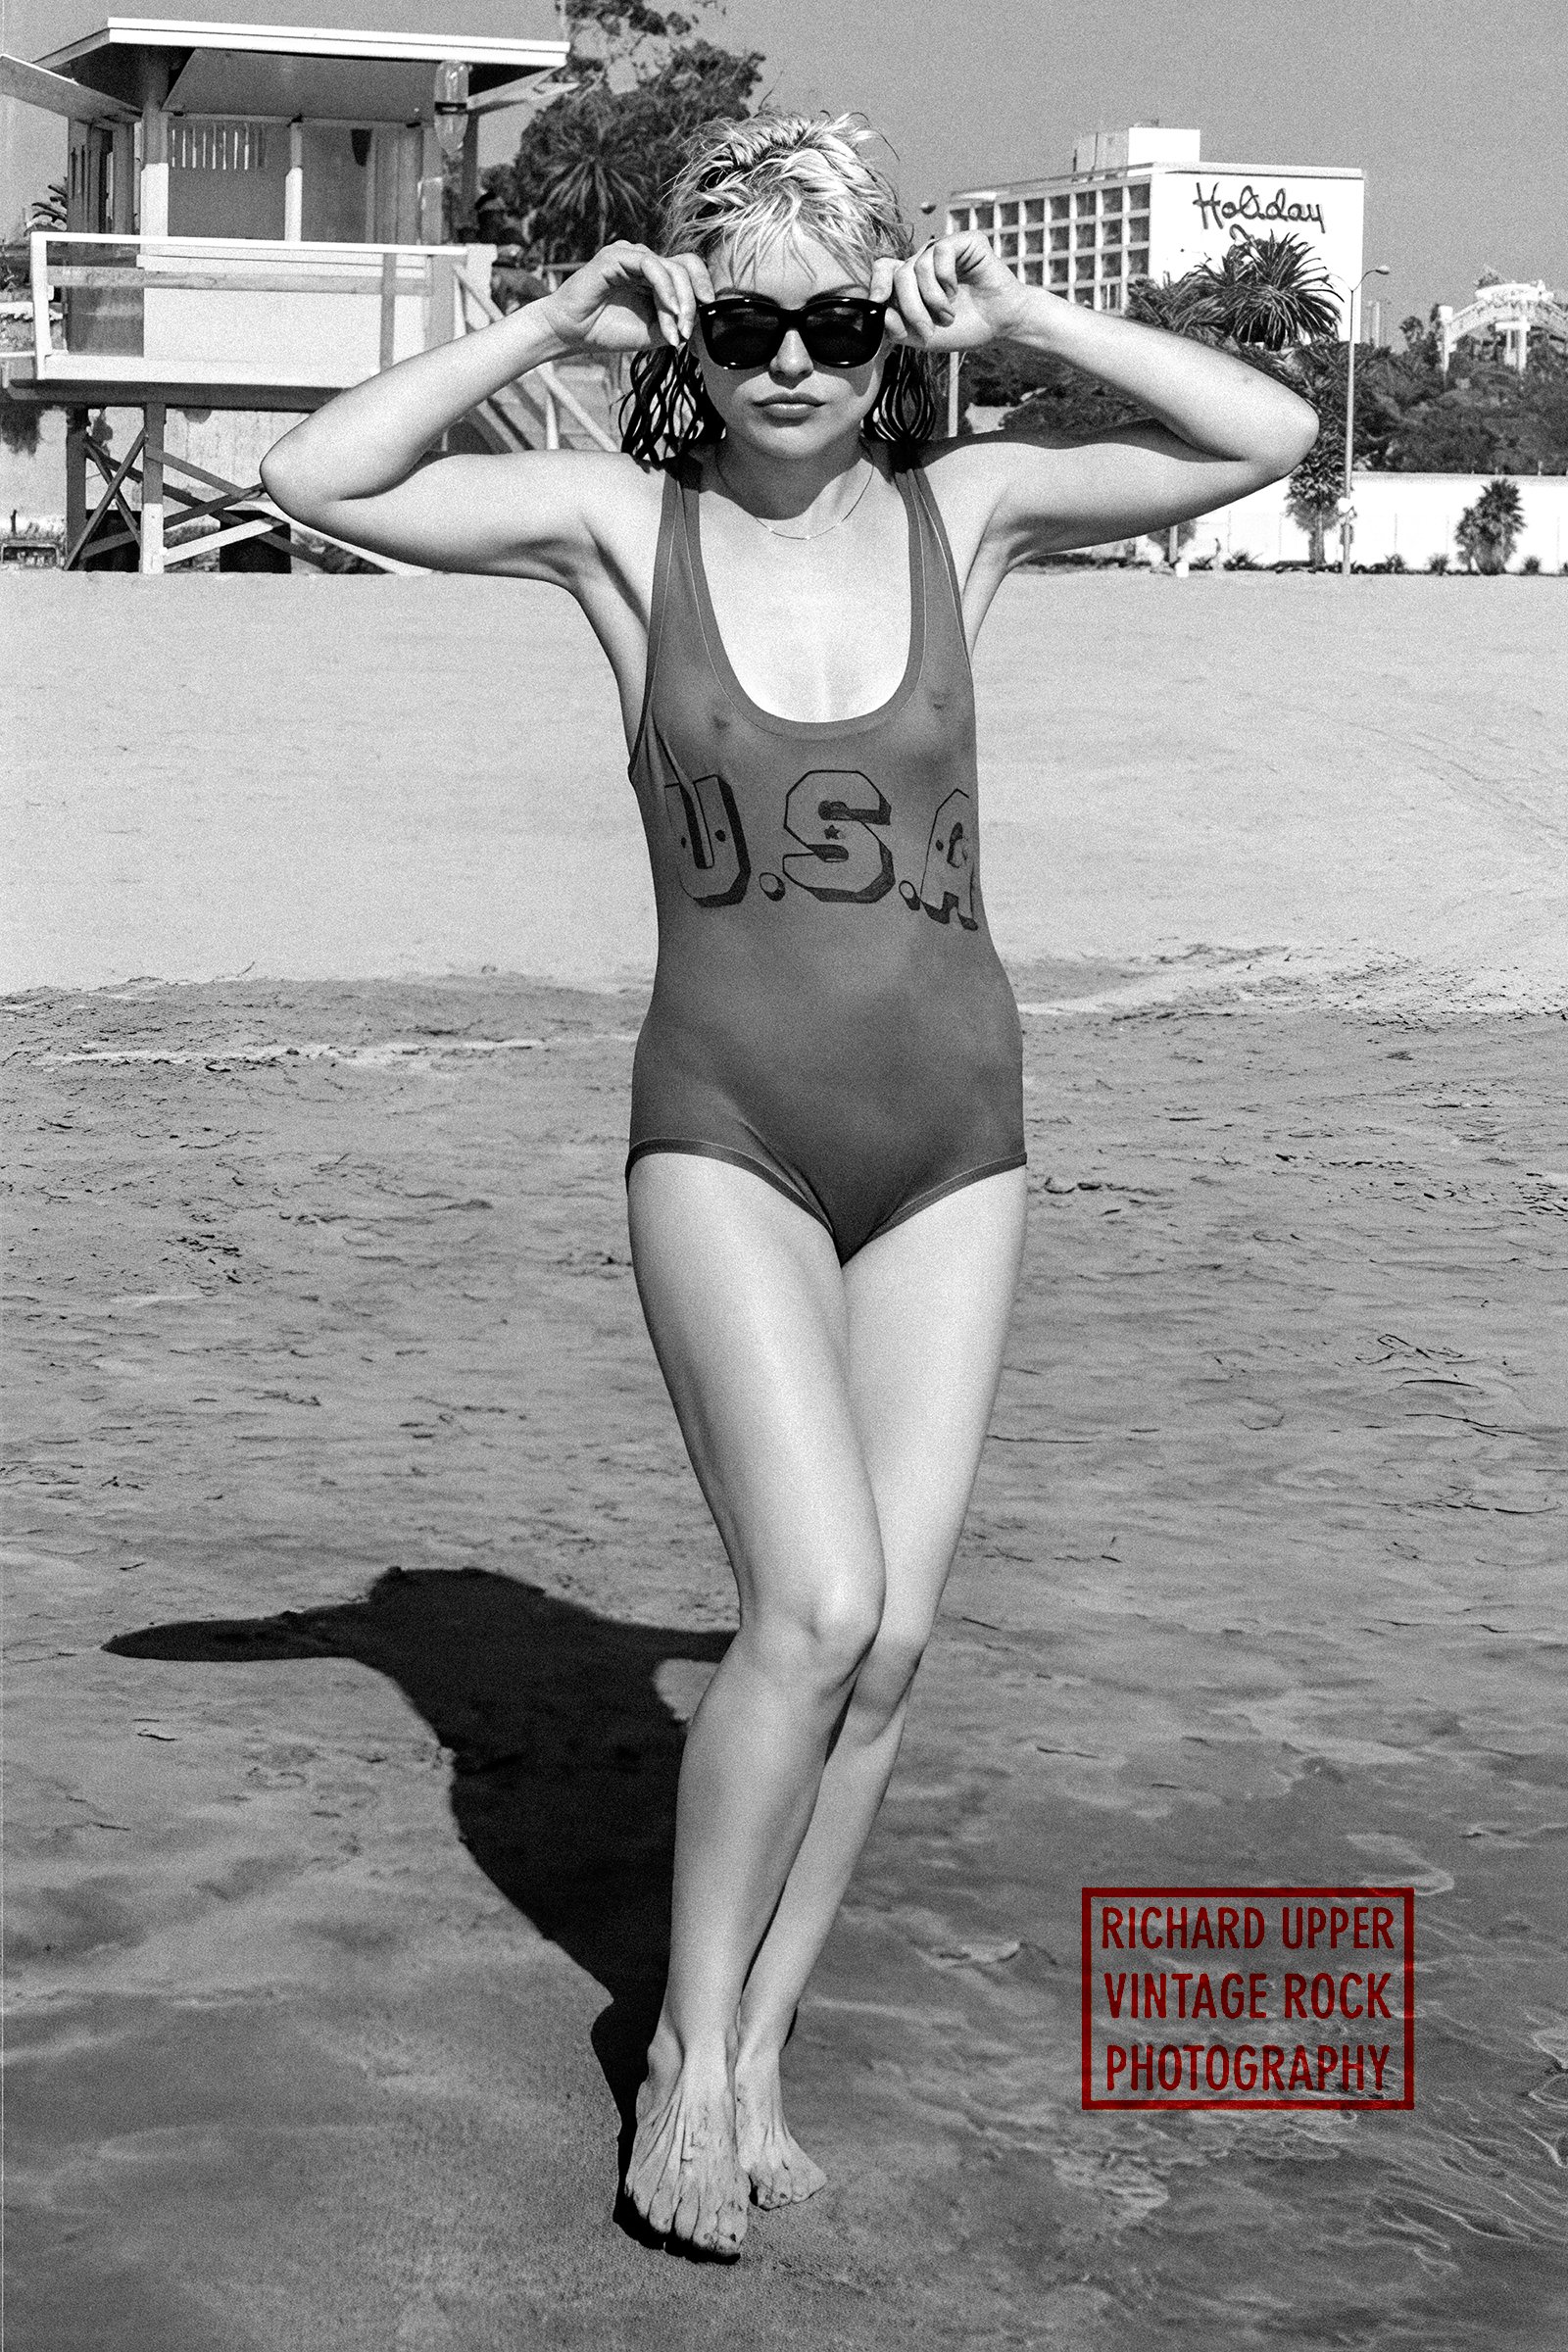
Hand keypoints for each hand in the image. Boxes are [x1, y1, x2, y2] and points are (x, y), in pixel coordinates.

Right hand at [537, 242, 714, 355]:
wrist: (574, 334)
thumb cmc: (609, 331)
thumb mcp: (654, 332)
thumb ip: (677, 322)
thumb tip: (704, 321)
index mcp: (656, 275)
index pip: (690, 270)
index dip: (703, 289)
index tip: (707, 318)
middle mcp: (645, 260)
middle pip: (686, 266)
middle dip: (693, 302)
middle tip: (686, 332)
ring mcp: (631, 255)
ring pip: (671, 267)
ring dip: (679, 301)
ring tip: (675, 329)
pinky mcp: (616, 255)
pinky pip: (651, 264)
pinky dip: (664, 289)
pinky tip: (667, 309)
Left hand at [872, 233, 1028, 352]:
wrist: (999, 325)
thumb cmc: (963, 328)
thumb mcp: (922, 336)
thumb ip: (896, 327)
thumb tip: (878, 310)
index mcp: (911, 281)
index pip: (883, 269)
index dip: (876, 283)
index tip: (877, 302)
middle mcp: (924, 261)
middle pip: (899, 275)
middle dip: (911, 307)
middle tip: (928, 330)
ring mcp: (943, 250)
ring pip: (918, 266)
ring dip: (933, 299)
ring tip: (949, 314)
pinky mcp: (964, 241)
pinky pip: (941, 253)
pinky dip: (946, 279)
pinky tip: (957, 291)